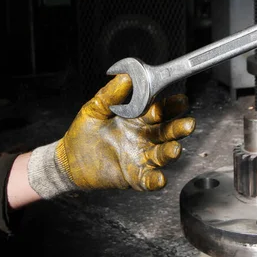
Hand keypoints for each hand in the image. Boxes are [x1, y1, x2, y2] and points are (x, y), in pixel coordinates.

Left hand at [27, 75, 195, 197]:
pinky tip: (160, 178)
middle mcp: (145, 136)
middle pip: (168, 131)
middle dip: (179, 128)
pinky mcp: (133, 176)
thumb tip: (126, 76)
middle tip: (188, 124)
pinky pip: (148, 179)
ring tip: (175, 149)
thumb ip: (111, 94)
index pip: (161, 109)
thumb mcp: (95, 107)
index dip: (172, 105)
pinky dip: (155, 180)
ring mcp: (141, 156)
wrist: (68, 158)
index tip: (181, 101)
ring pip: (162, 154)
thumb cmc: (84, 131)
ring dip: (171, 152)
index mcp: (139, 117)